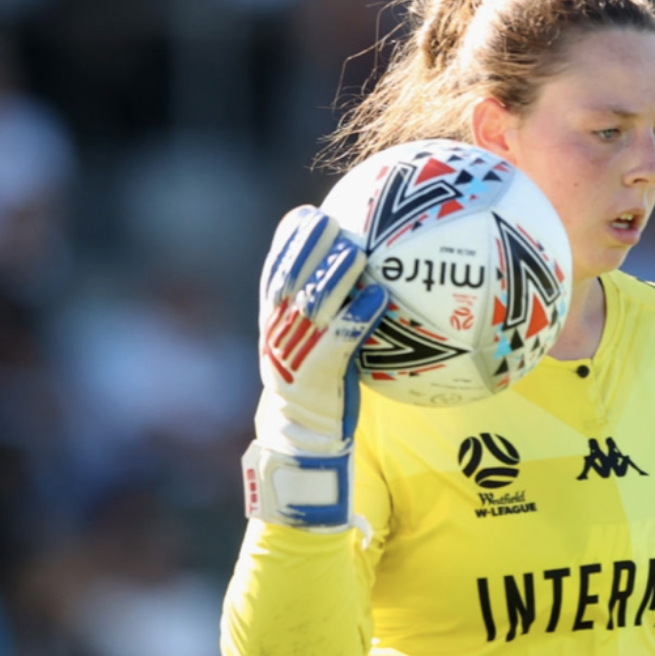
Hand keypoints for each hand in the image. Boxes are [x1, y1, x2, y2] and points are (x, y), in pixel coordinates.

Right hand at [243, 205, 386, 531]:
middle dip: (307, 247)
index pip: (275, 269)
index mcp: (274, 320)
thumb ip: (328, 312)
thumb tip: (367, 277)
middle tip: (333, 221)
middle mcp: (279, 332)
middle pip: (288, 278)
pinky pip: (338, 342)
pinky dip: (357, 317)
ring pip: (309, 305)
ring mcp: (295, 354)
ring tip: (357, 249)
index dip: (288, 241)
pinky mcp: (316, 378)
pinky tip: (379, 297)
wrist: (301, 441)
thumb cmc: (318, 386)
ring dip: (332, 275)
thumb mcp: (313, 346)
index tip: (309, 214)